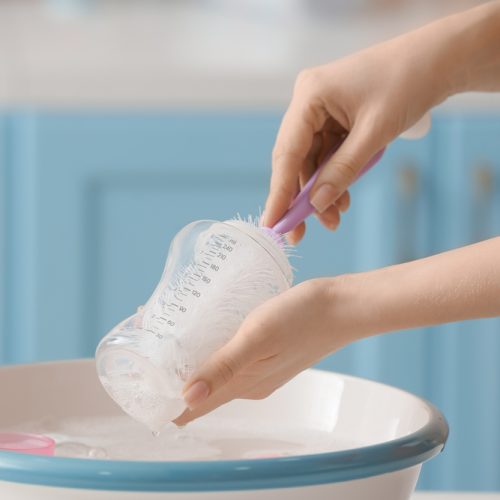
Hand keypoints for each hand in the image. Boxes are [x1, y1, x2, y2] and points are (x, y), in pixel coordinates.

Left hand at [175, 236, 499, 425]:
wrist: (339, 306)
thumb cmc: (301, 318)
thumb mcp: (257, 338)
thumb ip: (224, 366)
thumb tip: (186, 397)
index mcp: (243, 385)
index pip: (194, 406)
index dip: (164, 401)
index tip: (138, 385)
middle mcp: (247, 383)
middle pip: (199, 389)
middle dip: (169, 377)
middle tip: (144, 349)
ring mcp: (257, 368)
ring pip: (212, 372)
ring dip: (188, 361)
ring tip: (164, 338)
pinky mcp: (265, 353)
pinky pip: (228, 358)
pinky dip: (208, 349)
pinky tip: (203, 331)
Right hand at [261, 3, 499, 243]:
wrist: (438, 60)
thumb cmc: (408, 84)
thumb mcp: (375, 133)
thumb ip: (343, 170)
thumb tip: (316, 204)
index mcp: (310, 95)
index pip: (287, 152)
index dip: (279, 192)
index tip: (272, 224)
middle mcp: (308, 102)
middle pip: (295, 159)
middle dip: (301, 198)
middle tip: (298, 234)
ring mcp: (320, 111)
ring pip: (311, 162)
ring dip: (321, 192)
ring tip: (333, 220)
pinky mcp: (334, 120)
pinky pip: (327, 156)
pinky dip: (334, 178)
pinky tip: (341, 200)